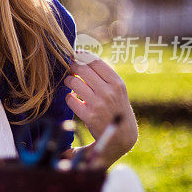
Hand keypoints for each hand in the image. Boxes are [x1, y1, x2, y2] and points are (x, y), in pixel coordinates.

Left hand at [63, 50, 138, 164]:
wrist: (122, 137)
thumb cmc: (117, 108)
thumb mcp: (117, 90)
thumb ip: (102, 75)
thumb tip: (82, 56)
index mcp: (117, 82)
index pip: (95, 61)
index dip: (82, 55)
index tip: (76, 54)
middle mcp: (109, 91)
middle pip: (81, 68)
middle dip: (72, 66)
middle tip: (70, 69)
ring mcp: (98, 103)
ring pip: (73, 82)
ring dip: (69, 81)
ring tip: (71, 84)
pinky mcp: (89, 115)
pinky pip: (70, 99)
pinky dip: (69, 98)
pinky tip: (73, 100)